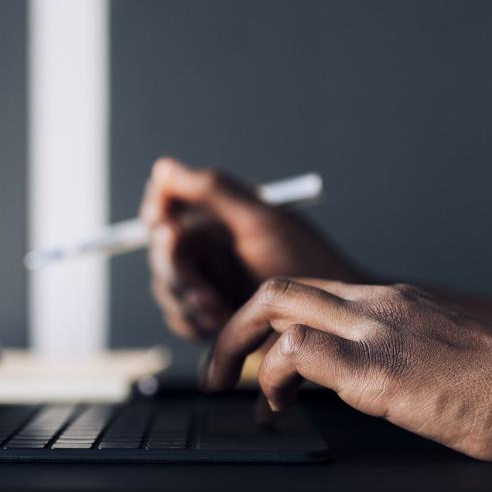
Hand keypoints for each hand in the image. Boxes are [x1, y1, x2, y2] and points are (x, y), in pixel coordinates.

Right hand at [140, 158, 362, 339]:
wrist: (333, 319)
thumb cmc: (309, 263)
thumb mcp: (261, 221)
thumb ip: (212, 190)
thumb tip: (164, 168)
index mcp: (218, 217)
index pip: (165, 209)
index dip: (158, 218)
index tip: (168, 227)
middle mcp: (209, 248)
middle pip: (161, 253)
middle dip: (175, 270)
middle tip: (198, 282)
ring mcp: (209, 283)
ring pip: (167, 289)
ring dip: (186, 300)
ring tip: (217, 307)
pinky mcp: (212, 317)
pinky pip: (181, 319)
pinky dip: (193, 322)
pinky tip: (219, 323)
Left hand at [201, 277, 491, 462]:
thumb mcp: (443, 355)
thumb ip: (400, 353)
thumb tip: (366, 381)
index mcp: (394, 301)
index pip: (309, 291)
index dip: (267, 321)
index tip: (250, 356)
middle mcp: (379, 304)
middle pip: (277, 289)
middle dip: (231, 328)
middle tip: (215, 372)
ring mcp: (377, 331)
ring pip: (276, 307)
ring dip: (237, 351)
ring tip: (232, 393)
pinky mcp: (379, 370)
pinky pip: (298, 353)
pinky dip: (271, 378)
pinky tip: (277, 409)